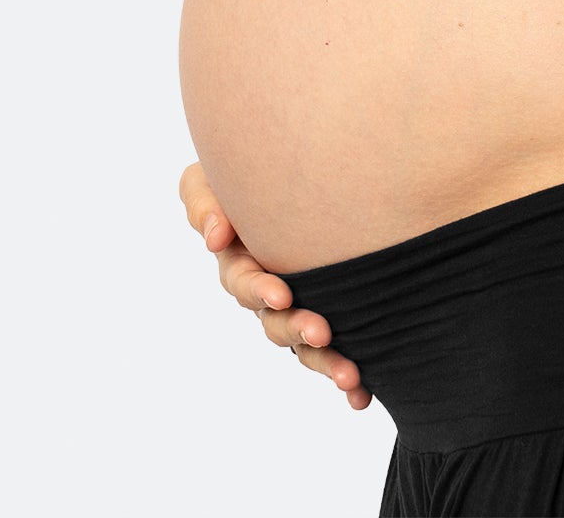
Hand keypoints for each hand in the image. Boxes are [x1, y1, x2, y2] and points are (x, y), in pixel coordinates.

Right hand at [179, 161, 370, 409]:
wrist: (302, 166)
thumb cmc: (248, 169)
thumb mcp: (210, 178)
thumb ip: (202, 200)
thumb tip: (216, 236)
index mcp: (241, 260)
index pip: (244, 281)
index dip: (258, 290)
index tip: (280, 294)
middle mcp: (268, 290)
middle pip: (276, 321)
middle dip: (296, 329)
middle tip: (321, 332)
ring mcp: (298, 306)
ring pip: (305, 344)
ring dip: (324, 362)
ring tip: (349, 372)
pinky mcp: (329, 316)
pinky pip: (334, 352)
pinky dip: (345, 378)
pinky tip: (361, 396)